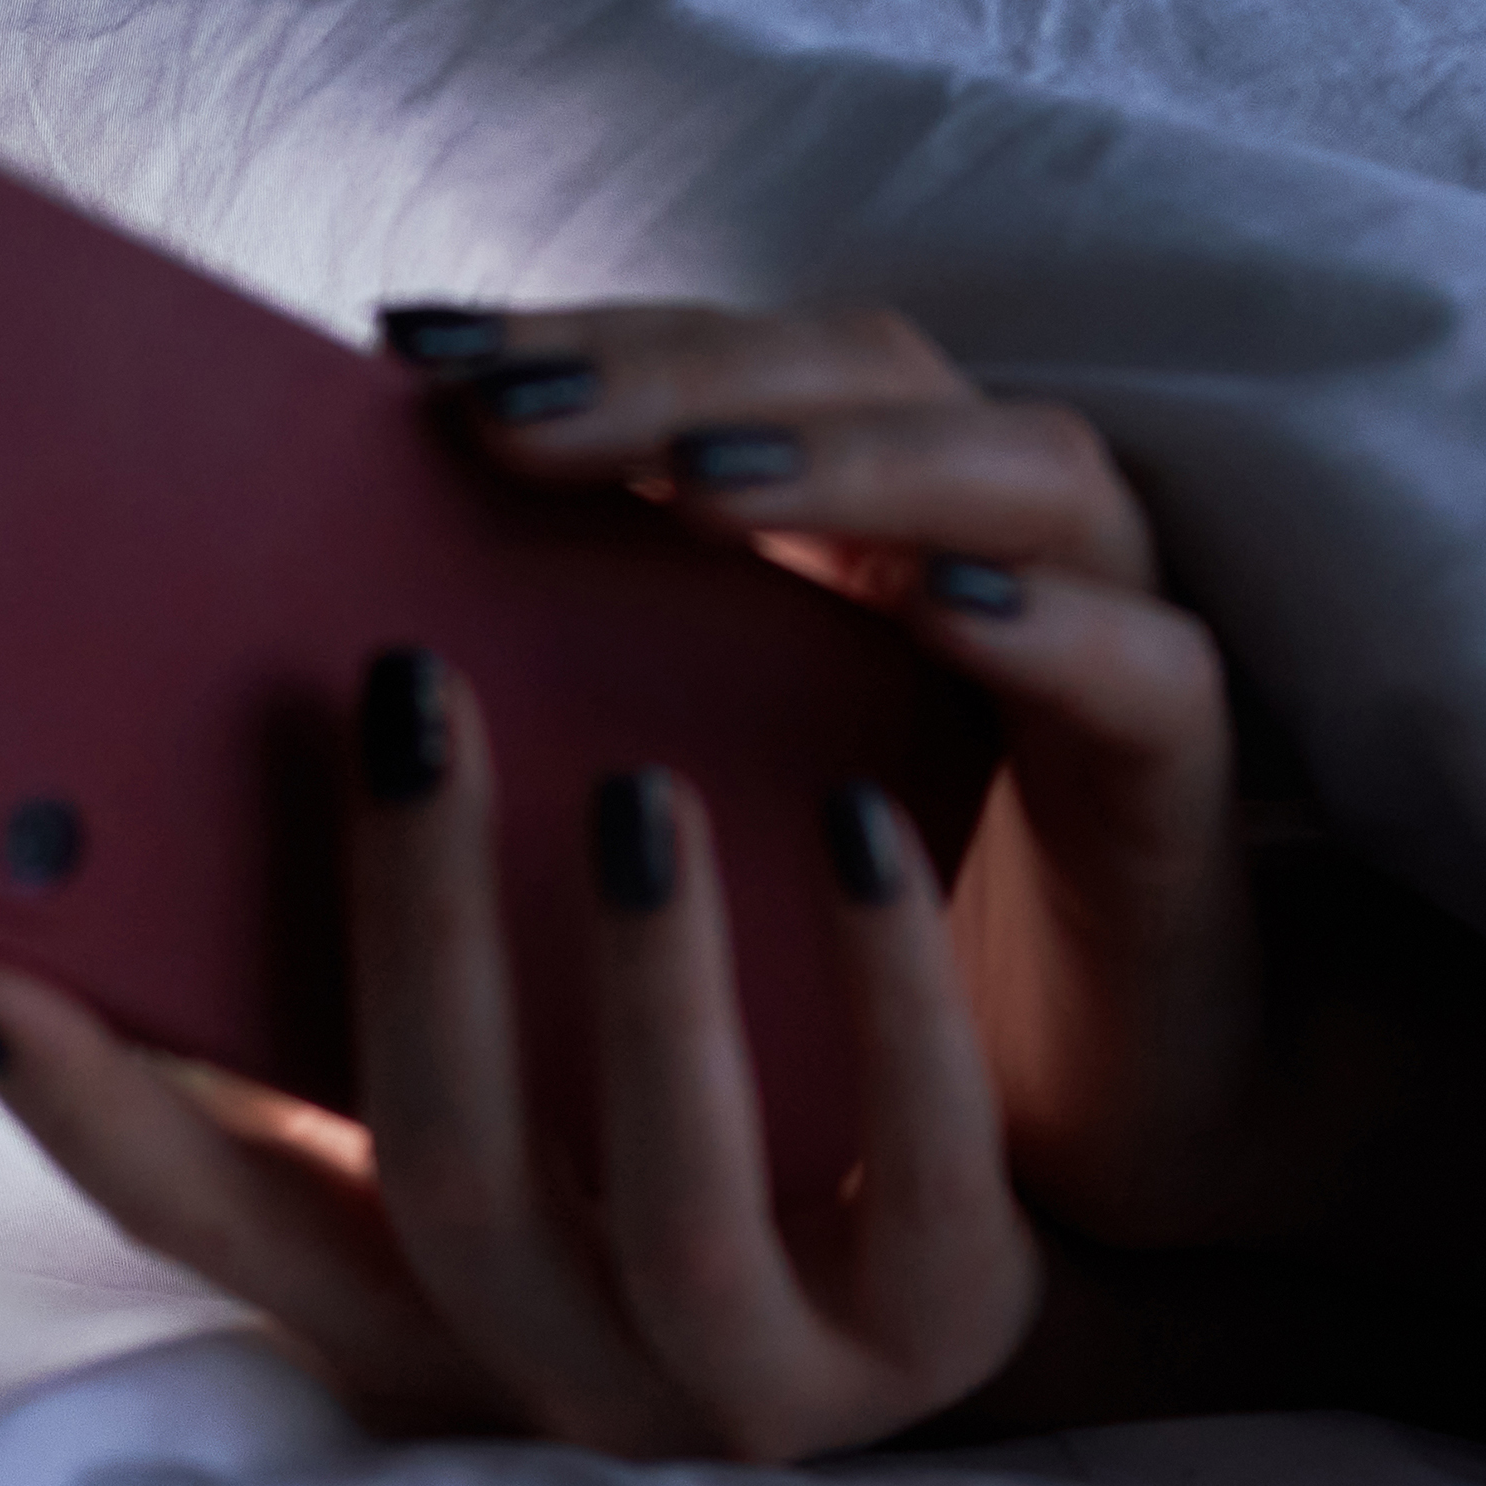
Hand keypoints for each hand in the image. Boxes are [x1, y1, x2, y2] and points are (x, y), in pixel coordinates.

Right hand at [0, 652, 1040, 1463]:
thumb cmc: (688, 1158)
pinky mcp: (959, 1329)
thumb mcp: (496, 1122)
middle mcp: (574, 1377)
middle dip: (418, 937)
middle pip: (452, 1177)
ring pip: (677, 1207)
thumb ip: (326, 1021)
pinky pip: (928, 1168)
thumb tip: (125, 824)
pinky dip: (888, 990)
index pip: (213, 1225)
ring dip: (644, 985)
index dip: (85, 1107)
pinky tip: (858, 819)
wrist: (976, 1306)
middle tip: (407, 696)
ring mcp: (771, 1383)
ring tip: (633, 786)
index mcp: (424, 1312)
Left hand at [400, 300, 1275, 1246]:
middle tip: (502, 407)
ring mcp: (1099, 631)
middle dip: (672, 374)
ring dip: (853, 458)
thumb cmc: (824, 981)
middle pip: (850, 372)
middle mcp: (973, 536)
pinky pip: (1144, 663)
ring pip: (1016, 469)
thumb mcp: (646, 843)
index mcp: (837, 530)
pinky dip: (1042, 620)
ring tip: (697, 480)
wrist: (1064, 1146)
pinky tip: (928, 603)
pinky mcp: (1182, 770)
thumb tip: (303, 703)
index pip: (706, 370)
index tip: (397, 348)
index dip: (567, 339)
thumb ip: (517, 742)